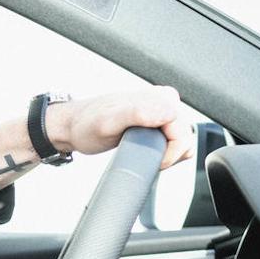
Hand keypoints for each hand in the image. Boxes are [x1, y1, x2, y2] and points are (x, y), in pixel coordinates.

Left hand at [47, 86, 193, 168]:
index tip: (151, 161)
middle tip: (141, 157)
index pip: (184, 133)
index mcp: (160, 97)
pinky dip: (165, 151)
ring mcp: (163, 108)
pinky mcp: (159, 118)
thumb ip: (137, 114)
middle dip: (169, 155)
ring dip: (167, 153)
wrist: (73, 125)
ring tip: (140, 151)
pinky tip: (145, 150)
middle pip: (186, 137)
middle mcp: (165, 99)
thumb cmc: (86, 125)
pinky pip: (175, 139)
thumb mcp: (107, 122)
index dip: (171, 154)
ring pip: (183, 140)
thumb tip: (167, 112)